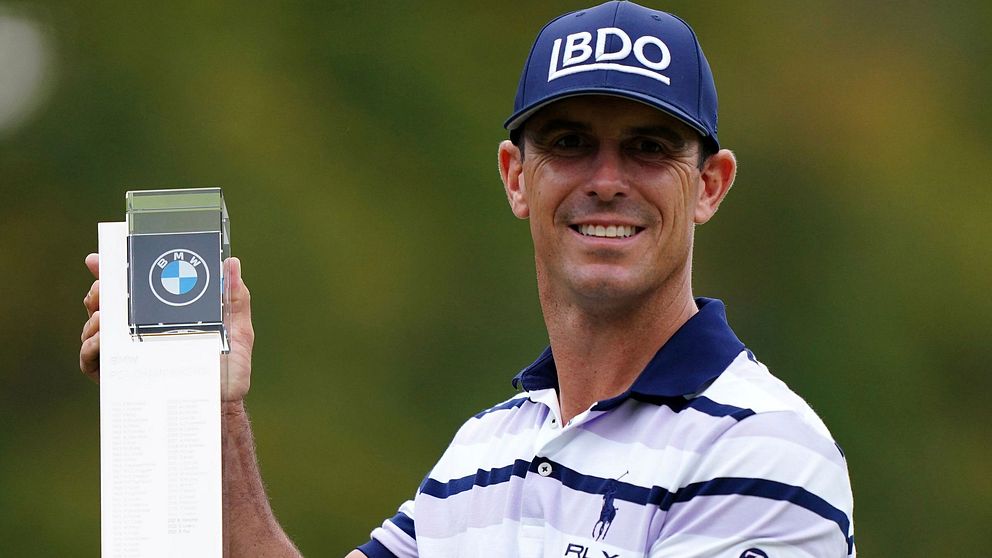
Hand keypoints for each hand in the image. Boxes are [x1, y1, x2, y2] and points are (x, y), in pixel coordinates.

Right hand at [79, 253, 254, 400]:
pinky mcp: (117, 375)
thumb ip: (236, 296)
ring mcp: (125, 352)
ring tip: (106, 316)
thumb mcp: (237, 329)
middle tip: (105, 290)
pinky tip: (103, 340)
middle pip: (104, 303)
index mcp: (160, 314)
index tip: (98, 260)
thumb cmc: (229, 367)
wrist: (222, 403)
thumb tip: (232, 263)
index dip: (109, 271)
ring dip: (96, 317)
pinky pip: (91, 357)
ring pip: (94, 327)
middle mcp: (138, 330)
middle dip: (99, 291)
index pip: (129, 288)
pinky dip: (92, 345)